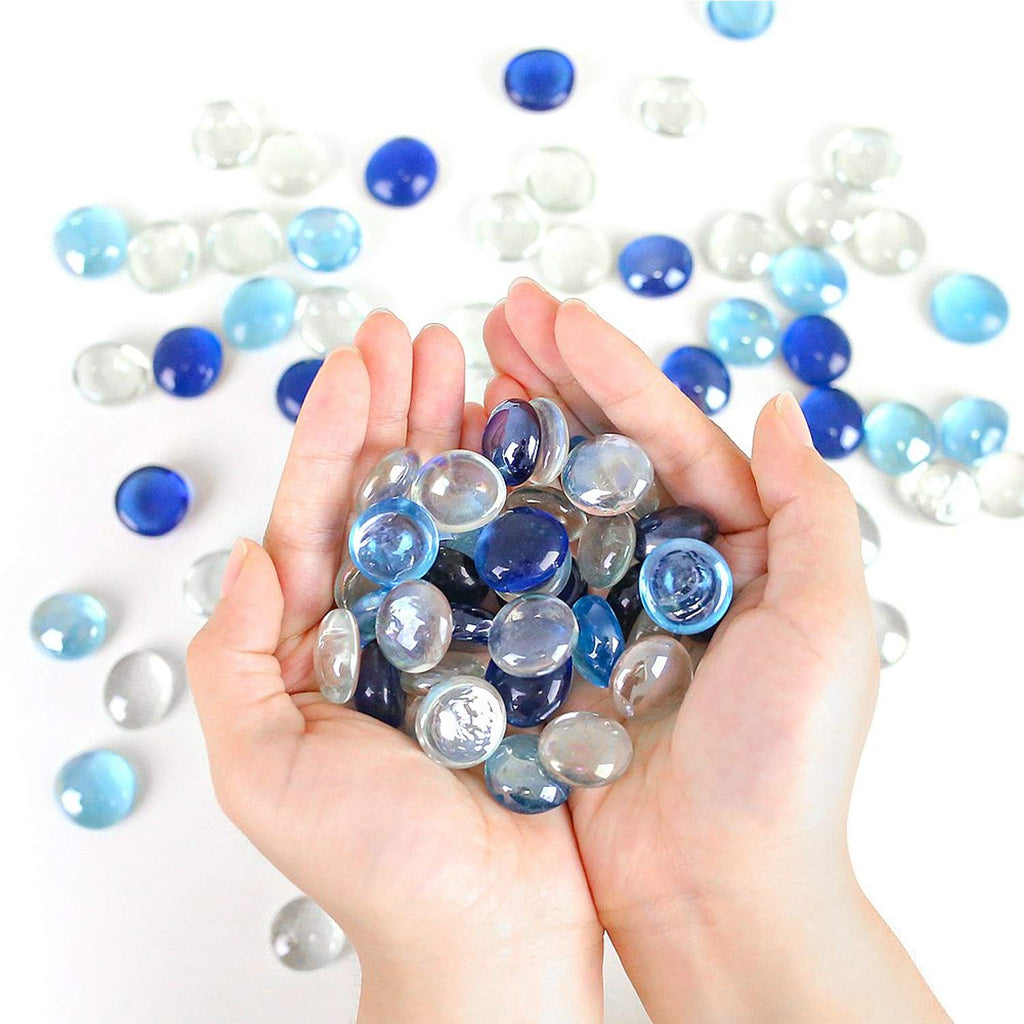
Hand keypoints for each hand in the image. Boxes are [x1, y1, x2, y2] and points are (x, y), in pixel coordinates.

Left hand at [187, 313, 602, 1023]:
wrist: (490, 933)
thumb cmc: (375, 864)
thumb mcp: (263, 769)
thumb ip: (232, 661)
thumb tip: (248, 555)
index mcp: (320, 638)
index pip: (322, 513)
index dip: (336, 431)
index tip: (360, 359)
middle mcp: (392, 620)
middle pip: (392, 492)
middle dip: (400, 409)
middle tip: (419, 334)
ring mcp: (466, 626)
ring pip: (460, 510)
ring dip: (464, 433)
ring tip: (475, 363)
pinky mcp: (530, 644)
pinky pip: (525, 553)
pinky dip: (527, 492)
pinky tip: (534, 439)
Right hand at [484, 279, 949, 1022]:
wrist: (715, 888)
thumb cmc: (781, 765)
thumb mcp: (828, 628)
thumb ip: (812, 511)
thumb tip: (779, 407)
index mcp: (734, 546)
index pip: (666, 436)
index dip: (611, 371)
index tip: (552, 315)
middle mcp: (663, 565)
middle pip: (602, 452)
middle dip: (551, 379)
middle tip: (496, 315)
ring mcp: (601, 605)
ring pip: (550, 499)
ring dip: (511, 432)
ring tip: (466, 368)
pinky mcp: (551, 652)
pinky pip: (513, 570)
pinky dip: (484, 516)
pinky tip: (450, 469)